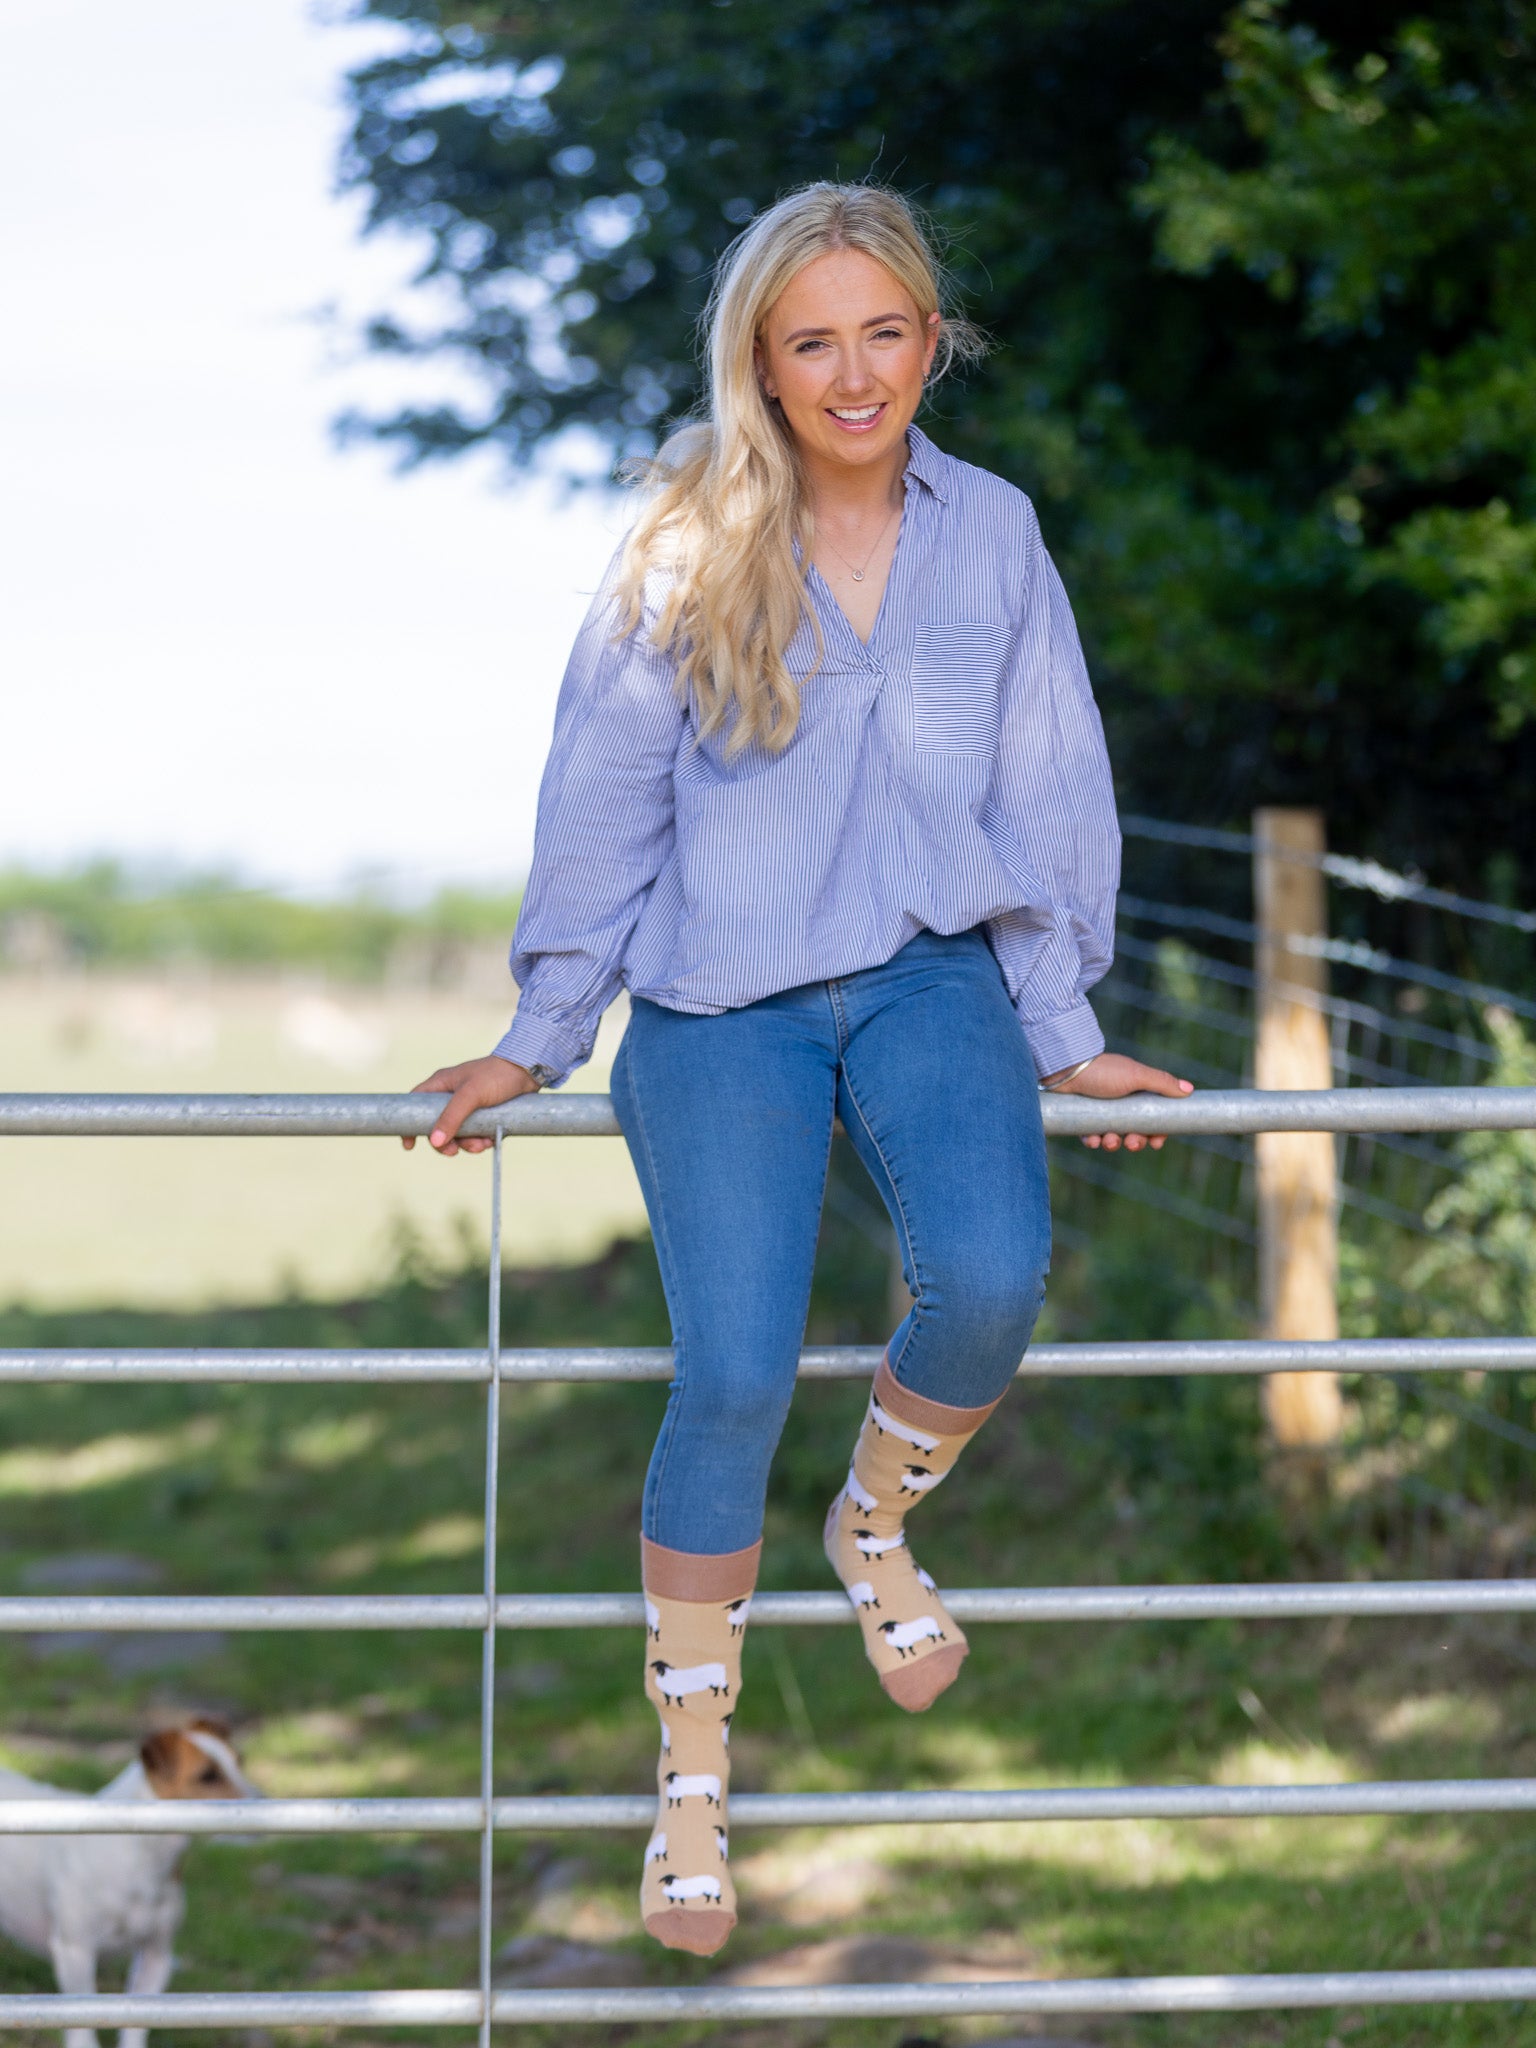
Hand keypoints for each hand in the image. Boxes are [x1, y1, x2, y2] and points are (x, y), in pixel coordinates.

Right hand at [402, 1056, 540, 1155]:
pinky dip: (481, 1140)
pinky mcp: (485, 1115)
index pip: (416, 1104)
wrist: (529, 1071)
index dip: (409, 1124)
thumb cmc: (496, 1076)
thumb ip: (451, 1117)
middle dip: (447, 1142)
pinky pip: (476, 1134)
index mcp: (441, 1085)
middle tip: (454, 1152)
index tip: (410, 1144)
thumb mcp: (470, 1095)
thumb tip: (434, 1142)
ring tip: (482, 1144)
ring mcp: (469, 1106)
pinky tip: (491, 1140)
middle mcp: (452, 1096)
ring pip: (458, 1134)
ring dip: (468, 1144)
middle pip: (438, 1126)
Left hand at [1040, 1052, 1192, 1151]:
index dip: (1156, 1132)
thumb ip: (1162, 1083)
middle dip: (1135, 1141)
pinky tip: (1092, 1139)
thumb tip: (1189, 1090)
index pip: (1153, 1118)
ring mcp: (1101, 1111)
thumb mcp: (1136, 1076)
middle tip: (1132, 1143)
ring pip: (1113, 1137)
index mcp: (1137, 1093)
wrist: (1066, 1068)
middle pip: (1134, 1132)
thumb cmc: (1104, 1070)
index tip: (1157, 1142)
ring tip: (1108, 1140)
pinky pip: (1091, 1136)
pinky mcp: (1083, 1118)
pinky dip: (1093, 1140)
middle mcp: (1120, 1103)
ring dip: (1113, 1143)